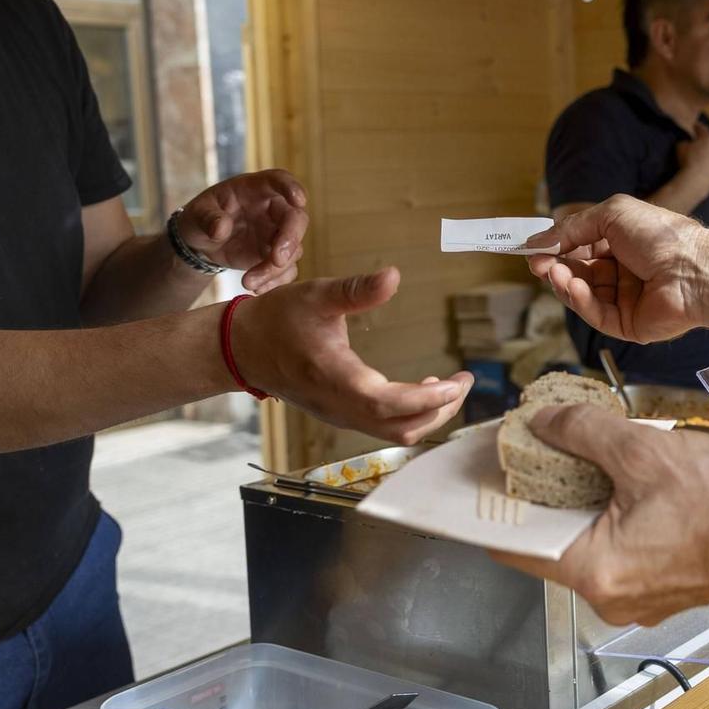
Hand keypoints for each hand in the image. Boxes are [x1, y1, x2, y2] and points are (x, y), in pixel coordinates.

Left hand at [176, 170, 309, 292]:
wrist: (202, 242)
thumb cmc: (201, 218)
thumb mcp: (197, 214)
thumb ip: (209, 218)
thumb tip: (221, 229)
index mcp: (256, 189)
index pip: (280, 180)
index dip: (292, 188)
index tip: (299, 200)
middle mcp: (274, 209)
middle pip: (296, 219)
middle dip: (290, 240)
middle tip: (276, 260)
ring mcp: (277, 233)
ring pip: (293, 250)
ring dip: (275, 268)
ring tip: (248, 282)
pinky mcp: (276, 255)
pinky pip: (286, 270)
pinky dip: (275, 281)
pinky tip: (255, 288)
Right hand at [233, 267, 471, 443]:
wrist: (242, 347)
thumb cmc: (279, 319)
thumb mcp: (317, 294)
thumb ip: (357, 290)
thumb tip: (394, 276)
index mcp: (336, 378)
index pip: (388, 403)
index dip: (427, 399)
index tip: (457, 383)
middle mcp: (340, 406)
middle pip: (400, 428)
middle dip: (440, 409)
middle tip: (466, 381)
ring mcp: (340, 415)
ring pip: (394, 432)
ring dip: (428, 414)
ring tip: (450, 386)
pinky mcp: (341, 415)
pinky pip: (383, 427)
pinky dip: (410, 415)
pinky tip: (423, 389)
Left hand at [491, 405, 708, 624]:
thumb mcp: (644, 452)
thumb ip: (583, 432)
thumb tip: (542, 420)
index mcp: (591, 570)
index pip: (513, 545)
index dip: (496, 504)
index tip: (490, 469)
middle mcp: (604, 596)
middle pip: (549, 542)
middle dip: (543, 495)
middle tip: (536, 450)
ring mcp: (633, 599)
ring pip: (585, 545)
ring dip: (579, 504)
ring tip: (581, 458)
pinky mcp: (657, 591)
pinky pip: (616, 552)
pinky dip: (610, 519)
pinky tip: (620, 483)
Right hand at [525, 196, 708, 343]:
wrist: (695, 270)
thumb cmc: (661, 236)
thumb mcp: (611, 216)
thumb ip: (573, 227)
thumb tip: (537, 239)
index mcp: (624, 244)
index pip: (581, 247)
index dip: (557, 248)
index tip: (533, 249)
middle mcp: (624, 271)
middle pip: (578, 272)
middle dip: (556, 267)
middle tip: (537, 264)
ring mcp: (627, 299)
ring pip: (584, 295)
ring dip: (565, 283)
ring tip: (554, 273)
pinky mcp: (629, 325)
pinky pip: (597, 315)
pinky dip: (581, 301)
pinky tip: (573, 287)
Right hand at [676, 124, 708, 190]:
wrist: (695, 181)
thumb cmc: (687, 161)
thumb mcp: (680, 147)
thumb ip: (685, 142)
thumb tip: (687, 143)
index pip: (702, 129)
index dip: (697, 127)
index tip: (694, 125)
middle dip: (706, 143)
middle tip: (699, 144)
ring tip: (704, 159)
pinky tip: (707, 171)